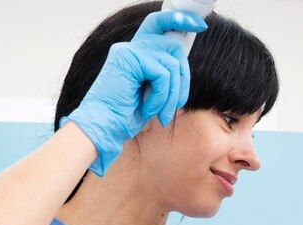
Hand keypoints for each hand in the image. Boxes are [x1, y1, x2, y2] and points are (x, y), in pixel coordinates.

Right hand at [59, 9, 206, 174]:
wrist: (105, 126)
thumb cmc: (127, 114)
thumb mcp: (152, 92)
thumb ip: (164, 73)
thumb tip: (183, 64)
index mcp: (136, 52)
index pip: (159, 23)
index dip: (178, 20)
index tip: (198, 25)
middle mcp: (131, 47)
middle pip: (174, 46)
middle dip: (183, 78)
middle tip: (176, 104)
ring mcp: (129, 51)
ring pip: (172, 64)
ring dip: (171, 95)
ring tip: (160, 113)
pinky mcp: (129, 59)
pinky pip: (163, 74)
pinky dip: (161, 96)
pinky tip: (148, 108)